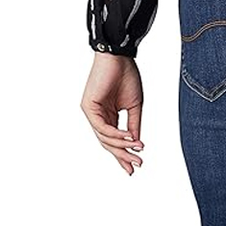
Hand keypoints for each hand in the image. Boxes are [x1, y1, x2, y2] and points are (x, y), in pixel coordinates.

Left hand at [80, 52, 144, 174]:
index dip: (124, 155)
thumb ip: (134, 126)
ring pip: (104, 138)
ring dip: (122, 146)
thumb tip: (136, 144)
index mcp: (108, 116)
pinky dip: (116, 134)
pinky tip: (129, 137)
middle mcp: (98, 116)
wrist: (120, 57)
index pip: (114, 141)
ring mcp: (91, 112)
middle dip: (124, 155)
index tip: (135, 167)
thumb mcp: (135, 107)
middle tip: (138, 164)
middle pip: (108, 143)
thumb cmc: (127, 77)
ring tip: (137, 148)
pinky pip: (102, 128)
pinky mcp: (88, 107)